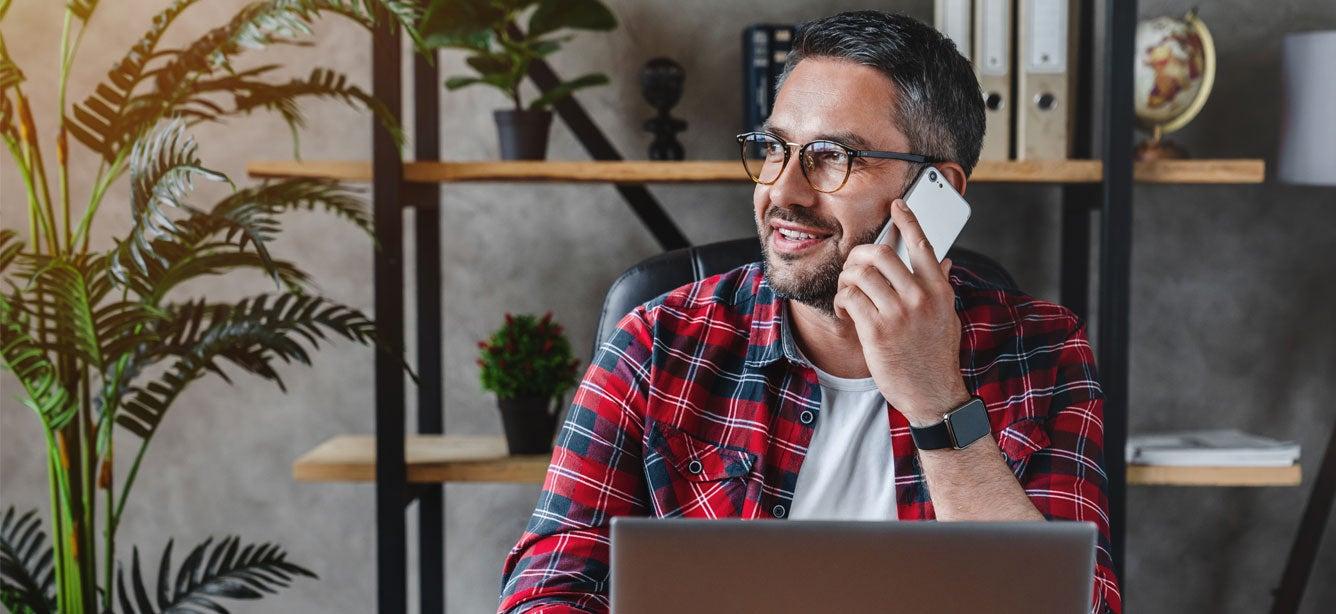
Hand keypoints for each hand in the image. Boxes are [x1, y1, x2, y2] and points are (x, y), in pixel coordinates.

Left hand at [833, 198, 970, 426]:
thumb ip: (942, 287)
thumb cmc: (936, 356)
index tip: (897, 205)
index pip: (923, 244)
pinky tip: (844, 310)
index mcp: (938, 291)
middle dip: (859, 255)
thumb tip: (943, 260)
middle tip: (853, 265)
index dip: (907, 220)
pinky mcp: (877, 332)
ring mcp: (898, 314)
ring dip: (846, 279)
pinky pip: (850, 299)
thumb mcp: (947, 318)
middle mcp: (920, 297)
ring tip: (847, 292)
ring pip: (860, 274)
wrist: (933, 395)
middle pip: (881, 254)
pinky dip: (841, 300)